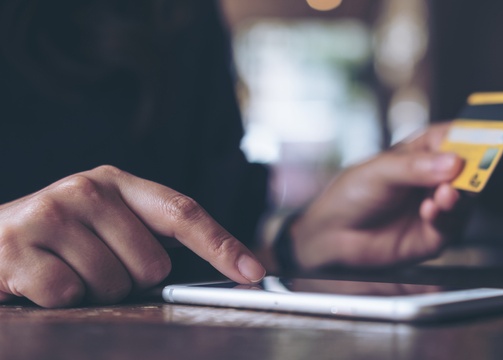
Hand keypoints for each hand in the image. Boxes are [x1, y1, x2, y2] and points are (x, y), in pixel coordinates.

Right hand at [0, 165, 264, 307]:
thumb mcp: (107, 223)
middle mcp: (87, 189)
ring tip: (68, 271)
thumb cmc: (61, 238)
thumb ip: (154, 236)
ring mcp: (50, 214)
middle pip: (152, 264)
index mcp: (117, 182)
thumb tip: (228, 265)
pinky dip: (63, 301)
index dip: (221, 244)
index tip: (253, 272)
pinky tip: (43, 281)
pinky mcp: (17, 247)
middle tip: (98, 267)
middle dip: (131, 280)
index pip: (182, 212)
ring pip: (114, 284)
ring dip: (96, 292)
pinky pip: (71, 296)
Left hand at [290, 123, 468, 268]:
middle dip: (474, 170)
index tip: (497, 134)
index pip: (458, 138)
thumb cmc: (351, 194)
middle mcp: (434, 179)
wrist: (332, 235)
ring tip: (444, 194)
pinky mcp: (434, 235)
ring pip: (465, 198)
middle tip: (472, 169)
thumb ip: (415, 167)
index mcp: (422, 153)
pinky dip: (445, 216)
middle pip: (469, 170)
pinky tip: (430, 211)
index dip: (479, 135)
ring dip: (458, 195)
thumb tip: (454, 162)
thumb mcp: (380, 171)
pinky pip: (451, 225)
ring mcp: (436, 207)